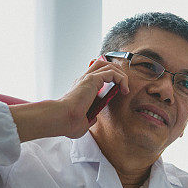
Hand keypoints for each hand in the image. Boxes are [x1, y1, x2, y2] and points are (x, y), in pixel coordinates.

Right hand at [9, 56, 129, 141]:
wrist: (62, 119)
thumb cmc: (68, 122)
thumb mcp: (82, 122)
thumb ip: (89, 118)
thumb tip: (93, 118)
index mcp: (81, 89)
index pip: (97, 75)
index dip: (110, 78)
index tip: (117, 90)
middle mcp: (84, 81)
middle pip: (103, 65)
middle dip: (117, 72)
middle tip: (123, 86)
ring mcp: (87, 78)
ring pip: (108, 65)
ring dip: (120, 75)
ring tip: (125, 88)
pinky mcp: (92, 79)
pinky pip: (112, 72)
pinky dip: (122, 79)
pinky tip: (124, 90)